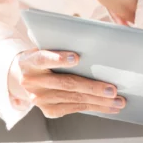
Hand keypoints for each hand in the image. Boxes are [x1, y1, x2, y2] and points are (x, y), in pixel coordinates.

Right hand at [8, 48, 125, 118]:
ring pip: (74, 98)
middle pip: (66, 83)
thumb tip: (88, 31)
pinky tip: (109, 107)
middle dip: (92, 87)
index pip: (43, 58)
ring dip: (99, 101)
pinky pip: (75, 108)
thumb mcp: (47, 45)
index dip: (59, 58)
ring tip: (118, 100)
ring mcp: (39, 99)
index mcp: (29, 61)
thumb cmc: (45, 56)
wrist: (24, 77)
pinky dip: (94, 107)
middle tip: (113, 89)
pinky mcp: (48, 110)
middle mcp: (32, 82)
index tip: (77, 57)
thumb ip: (63, 40)